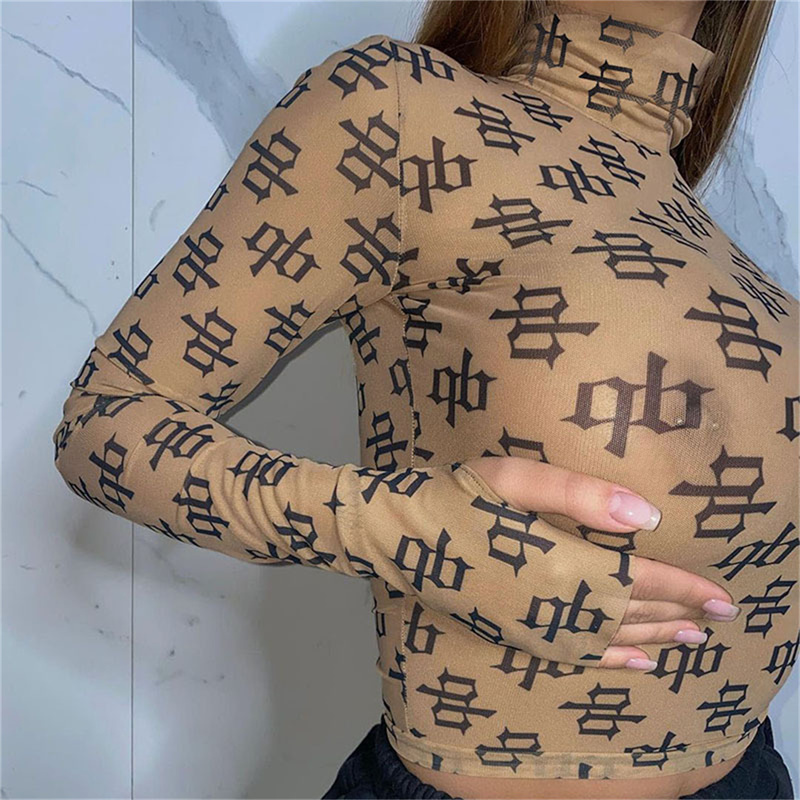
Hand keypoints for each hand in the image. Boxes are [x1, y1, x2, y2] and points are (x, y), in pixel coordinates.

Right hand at [463, 456, 739, 669]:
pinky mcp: (519, 636)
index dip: (682, 587)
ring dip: (656, 638)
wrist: (399, 537)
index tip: (721, 596)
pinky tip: (639, 663)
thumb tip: (648, 515)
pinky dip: (614, 660)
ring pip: (611, 637)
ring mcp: (535, 627)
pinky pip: (579, 656)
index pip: (636, 579)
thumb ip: (578, 494)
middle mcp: (553, 604)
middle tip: (722, 617)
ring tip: (694, 640)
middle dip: (679, 613)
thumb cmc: (456, 497)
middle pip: (630, 612)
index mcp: (558, 562)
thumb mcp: (513, 478)